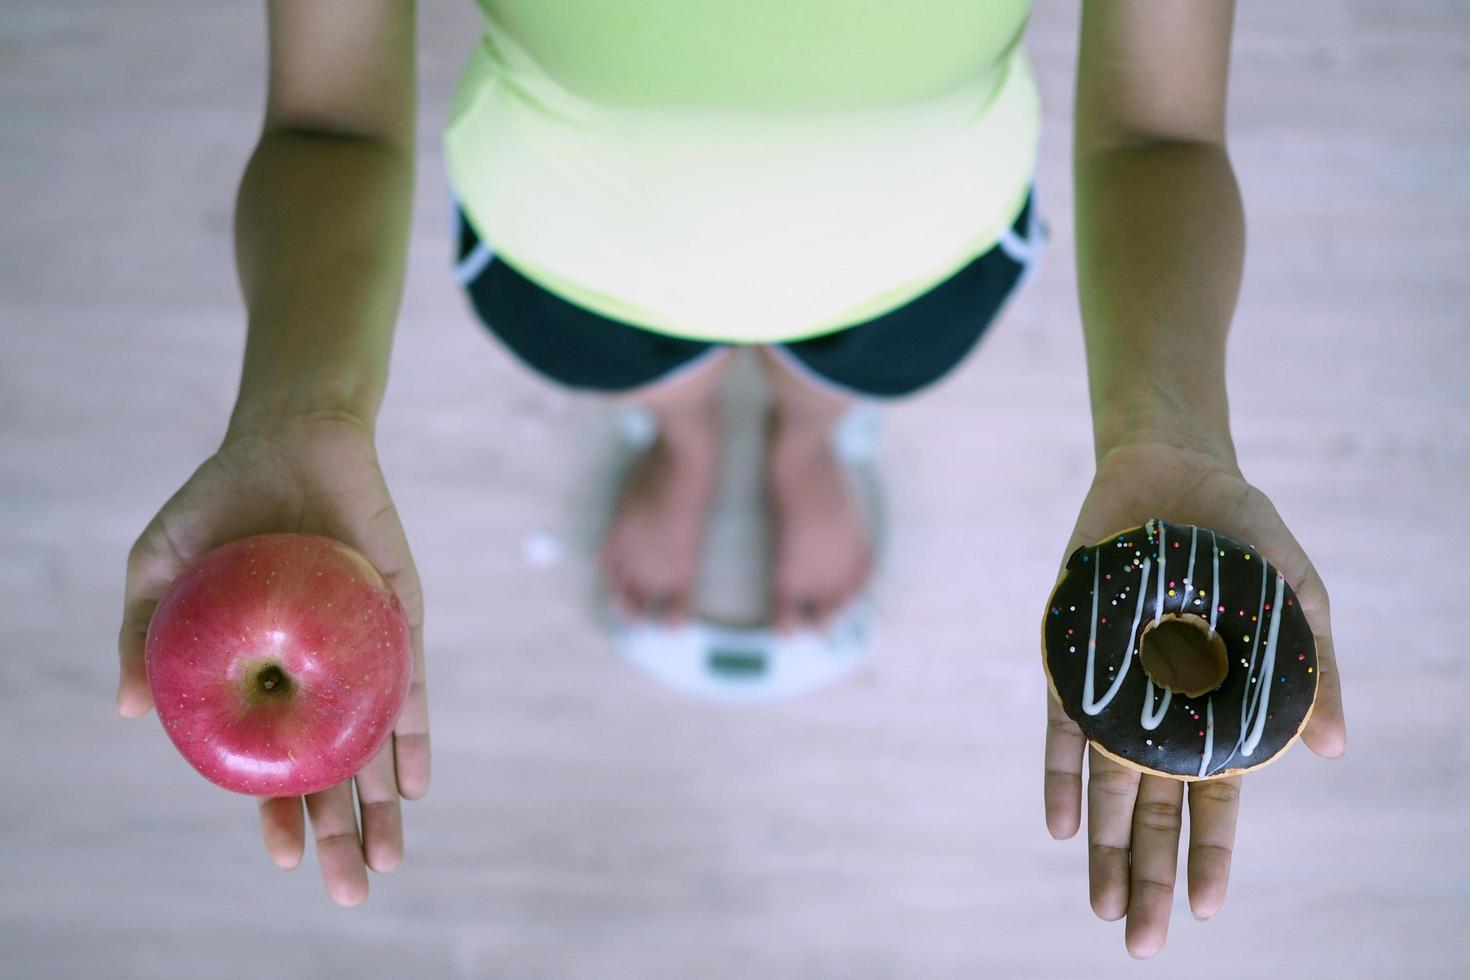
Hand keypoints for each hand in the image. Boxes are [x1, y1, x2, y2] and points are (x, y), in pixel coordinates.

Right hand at [117, 410, 428, 905]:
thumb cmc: (220, 505)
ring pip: (377, 742)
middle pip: (333, 771)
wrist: (290, 440)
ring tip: (390, 857)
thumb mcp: (159, 566)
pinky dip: (414, 730)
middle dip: (341, 832)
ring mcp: (363, 651)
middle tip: (352, 889)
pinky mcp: (400, 618)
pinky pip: (410, 684)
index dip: (278, 815)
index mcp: (263, 678)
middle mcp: (318, 676)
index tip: (287, 858)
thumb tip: (126, 710)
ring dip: (385, 801)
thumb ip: (142, 635)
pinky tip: (416, 779)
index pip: (272, 766)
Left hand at [1042, 440, 1344, 956]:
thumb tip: (1334, 751)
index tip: (1204, 912)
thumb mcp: (1298, 600)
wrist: (1174, 476)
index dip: (1210, 857)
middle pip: (1157, 811)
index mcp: (1219, 711)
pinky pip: (1061, 728)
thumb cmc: (1245, 542)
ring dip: (1105, 846)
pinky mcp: (1069, 662)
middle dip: (1150, 876)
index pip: (1215, 801)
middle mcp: (1161, 714)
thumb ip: (1314, 674)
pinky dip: (1062, 774)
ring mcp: (1112, 691)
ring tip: (1104, 906)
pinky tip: (1064, 826)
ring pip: (1107, 786)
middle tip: (1140, 944)